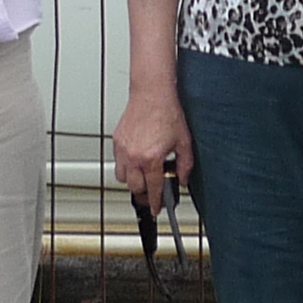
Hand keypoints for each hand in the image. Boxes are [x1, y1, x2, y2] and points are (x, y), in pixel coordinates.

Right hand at [112, 90, 193, 210]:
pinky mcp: (117, 140)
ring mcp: (123, 149)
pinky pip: (118, 161)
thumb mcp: (184, 141)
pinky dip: (126, 164)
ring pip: (122, 177)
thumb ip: (185, 164)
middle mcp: (134, 156)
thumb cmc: (167, 112)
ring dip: (132, 179)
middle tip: (153, 189)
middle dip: (144, 191)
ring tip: (143, 173)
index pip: (153, 189)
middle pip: (134, 187)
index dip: (156, 202)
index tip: (157, 209)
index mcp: (151, 158)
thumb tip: (182, 179)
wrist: (152, 93)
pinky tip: (137, 157)